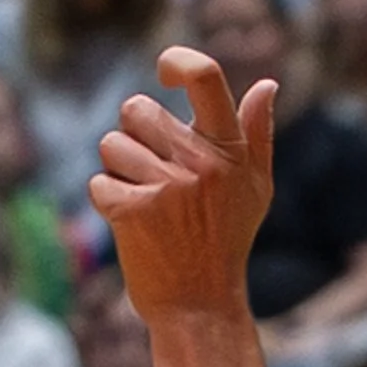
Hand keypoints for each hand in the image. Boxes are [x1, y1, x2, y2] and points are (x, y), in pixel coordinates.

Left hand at [88, 50, 275, 324]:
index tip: (165, 73)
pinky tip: (133, 222)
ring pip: (111, 145)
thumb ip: (258, 134)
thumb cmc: (226, 240)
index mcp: (230, 151)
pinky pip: (98, 182)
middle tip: (155, 171)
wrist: (200, 305)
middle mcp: (201, 163)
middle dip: (134, 135)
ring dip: (119, 171)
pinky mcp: (133, 211)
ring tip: (146, 200)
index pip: (206, 76)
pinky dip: (107, 202)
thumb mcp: (255, 187)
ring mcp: (167, 187)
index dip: (177, 62)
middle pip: (137, 109)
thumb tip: (267, 84)